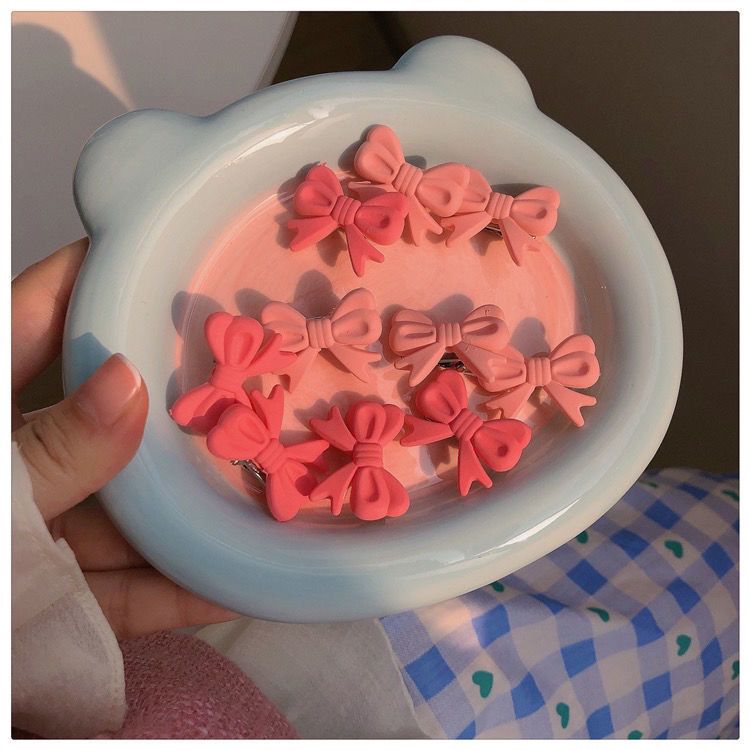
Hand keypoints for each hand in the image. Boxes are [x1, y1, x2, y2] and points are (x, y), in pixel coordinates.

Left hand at [12, 238, 238, 638]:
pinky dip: (177, 590)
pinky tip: (236, 580)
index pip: (35, 312)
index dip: (99, 271)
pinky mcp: (51, 598)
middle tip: (248, 369)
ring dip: (194, 506)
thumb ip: (44, 449)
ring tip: (267, 478)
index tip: (170, 248)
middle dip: (175, 397)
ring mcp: (36, 530)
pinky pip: (124, 588)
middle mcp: (14, 461)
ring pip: (127, 505)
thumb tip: (128, 380)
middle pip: (105, 410)